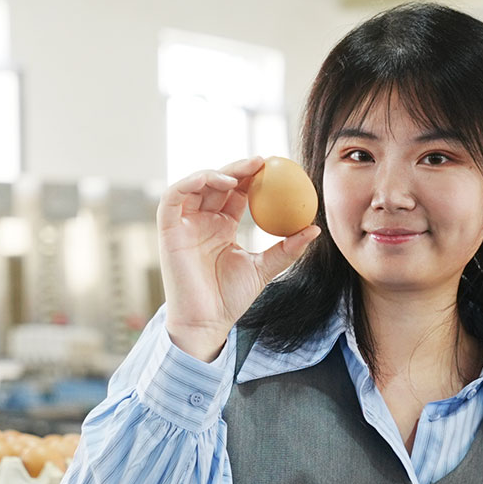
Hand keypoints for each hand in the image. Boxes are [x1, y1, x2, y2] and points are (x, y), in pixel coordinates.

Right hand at [159, 157, 320, 361]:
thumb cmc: (231, 298)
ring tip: (243, 172)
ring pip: (196, 184)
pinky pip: (173, 197)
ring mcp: (183, 224)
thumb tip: (314, 228)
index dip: (254, 178)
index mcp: (222, 226)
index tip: (279, 169)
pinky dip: (191, 182)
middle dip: (239, 168)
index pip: (238, 193)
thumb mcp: (265, 269)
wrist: (207, 322)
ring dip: (218, 172)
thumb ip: (287, 249)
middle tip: (264, 161)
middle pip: (218, 183)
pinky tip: (216, 180)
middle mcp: (202, 220)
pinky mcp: (167, 230)